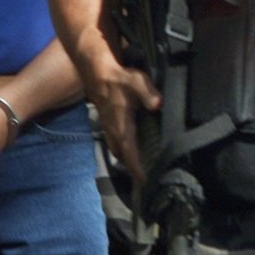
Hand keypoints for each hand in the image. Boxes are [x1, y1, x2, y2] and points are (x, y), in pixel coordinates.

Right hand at [84, 57, 161, 184]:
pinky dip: (122, 151)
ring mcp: (108, 127)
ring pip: (116, 150)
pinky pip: (114, 143)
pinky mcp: (107, 123)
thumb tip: (157, 104)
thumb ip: (148, 93)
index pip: (129, 151)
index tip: (144, 181)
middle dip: (132, 168)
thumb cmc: (118, 78)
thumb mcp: (137, 81)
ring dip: (126, 160)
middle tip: (146, 179)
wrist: (97, 72)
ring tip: (139, 168)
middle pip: (122, 156)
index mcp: (121, 124)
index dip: (136, 167)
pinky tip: (130, 149)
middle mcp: (113, 129)